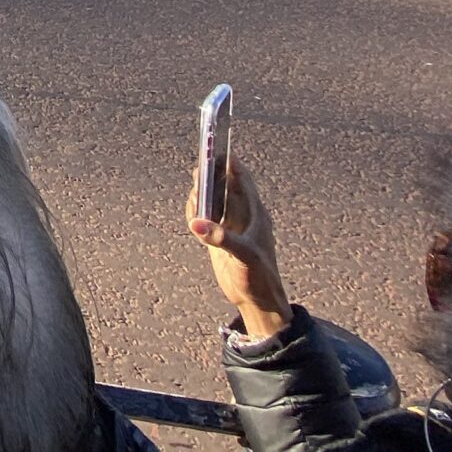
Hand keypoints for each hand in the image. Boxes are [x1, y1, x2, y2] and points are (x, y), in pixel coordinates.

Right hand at [190, 158, 290, 341]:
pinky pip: (205, 219)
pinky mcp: (219, 240)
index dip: (231, 164)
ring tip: (195, 190)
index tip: (216, 150)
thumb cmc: (259, 277)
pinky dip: (196, 213)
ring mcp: (230, 228)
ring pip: (213, 201)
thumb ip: (221, 238)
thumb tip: (198, 223)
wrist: (257, 301)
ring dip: (203, 194)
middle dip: (212, 176)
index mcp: (255, 214)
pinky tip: (192, 213)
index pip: (243, 180)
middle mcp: (242, 217)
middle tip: (199, 167)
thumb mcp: (243, 255)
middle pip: (225, 187)